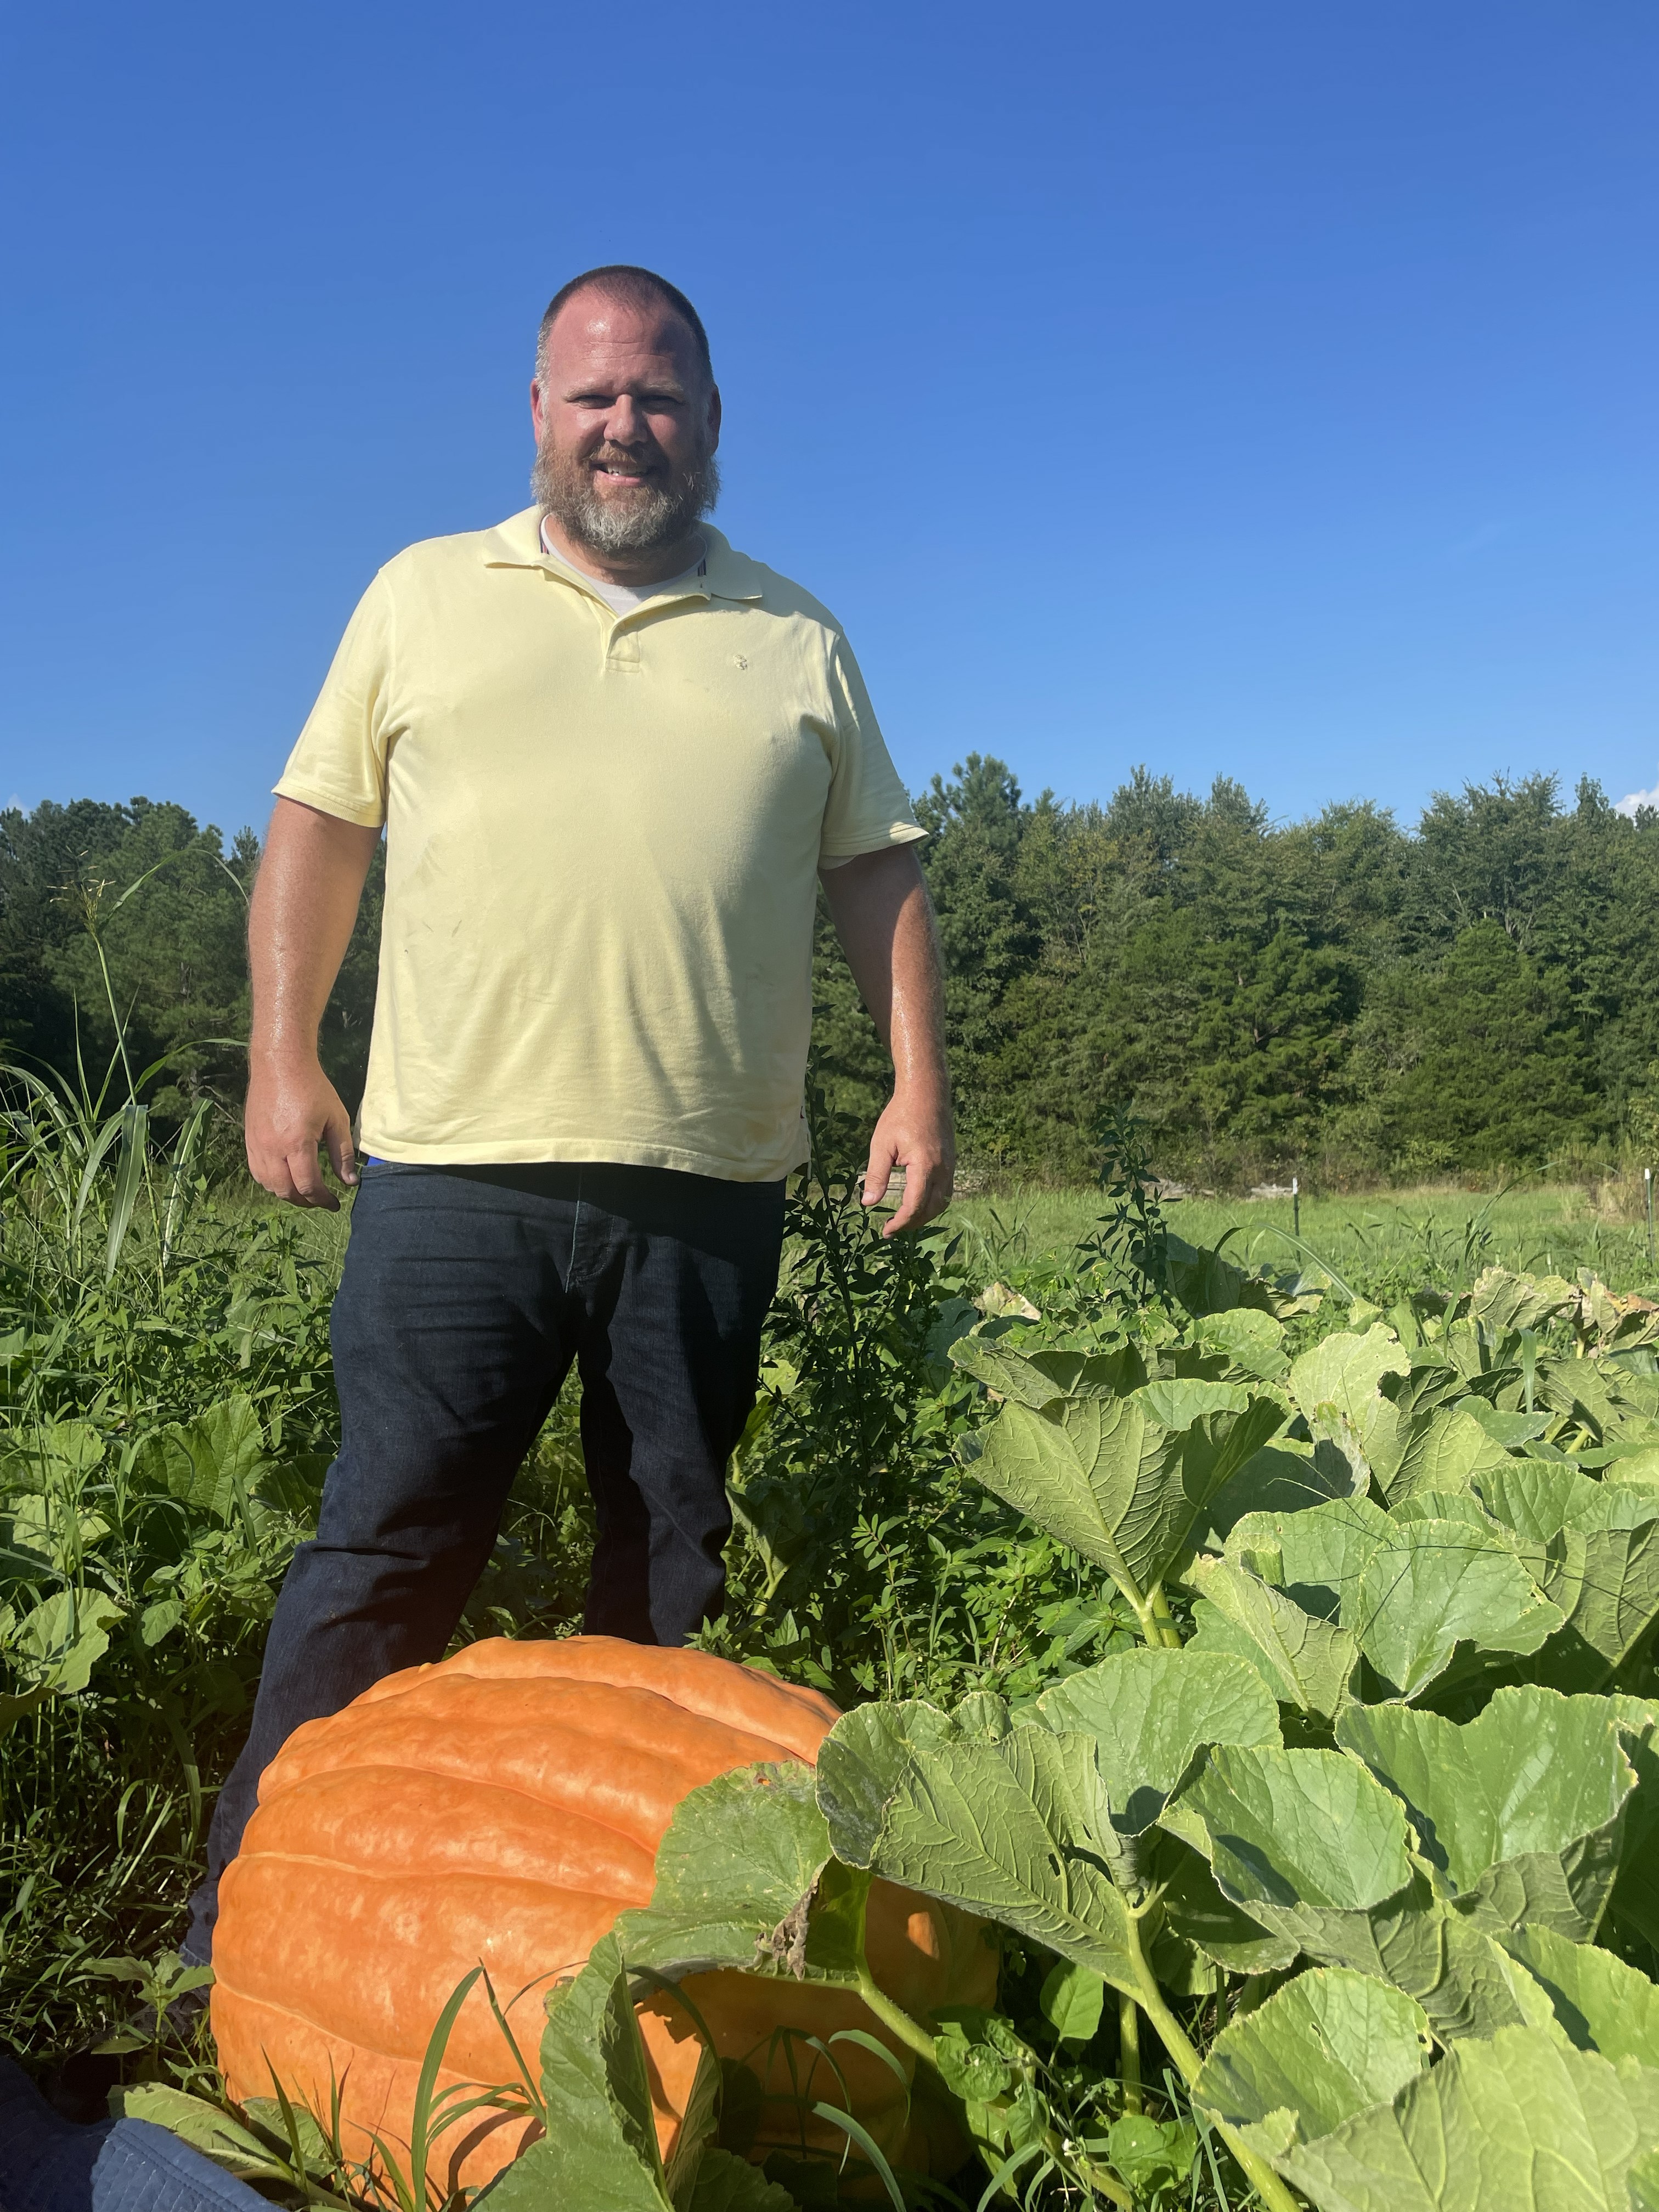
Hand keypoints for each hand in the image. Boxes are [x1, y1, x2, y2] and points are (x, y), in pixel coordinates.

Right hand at [245, 1052, 358, 1209]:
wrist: (279, 1065)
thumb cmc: (313, 1089)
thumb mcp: (335, 1119)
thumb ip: (342, 1153)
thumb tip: (349, 1182)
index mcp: (296, 1143)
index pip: (308, 1185)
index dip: (323, 1199)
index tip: (335, 1203)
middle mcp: (272, 1149)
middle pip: (286, 1191)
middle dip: (305, 1201)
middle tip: (321, 1200)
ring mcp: (257, 1146)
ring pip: (268, 1185)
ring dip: (287, 1194)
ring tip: (305, 1192)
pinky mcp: (249, 1140)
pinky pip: (257, 1172)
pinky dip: (271, 1183)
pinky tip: (285, 1179)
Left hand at [861, 1087, 954, 1235]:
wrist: (926, 1094)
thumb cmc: (900, 1116)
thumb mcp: (882, 1145)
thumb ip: (876, 1175)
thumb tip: (868, 1204)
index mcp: (924, 1167)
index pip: (914, 1206)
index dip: (900, 1222)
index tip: (885, 1230)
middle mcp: (942, 1170)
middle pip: (931, 1210)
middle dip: (912, 1223)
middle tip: (892, 1228)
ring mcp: (950, 1167)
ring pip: (942, 1203)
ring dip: (924, 1215)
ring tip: (904, 1219)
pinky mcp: (951, 1162)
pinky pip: (946, 1191)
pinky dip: (933, 1203)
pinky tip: (918, 1203)